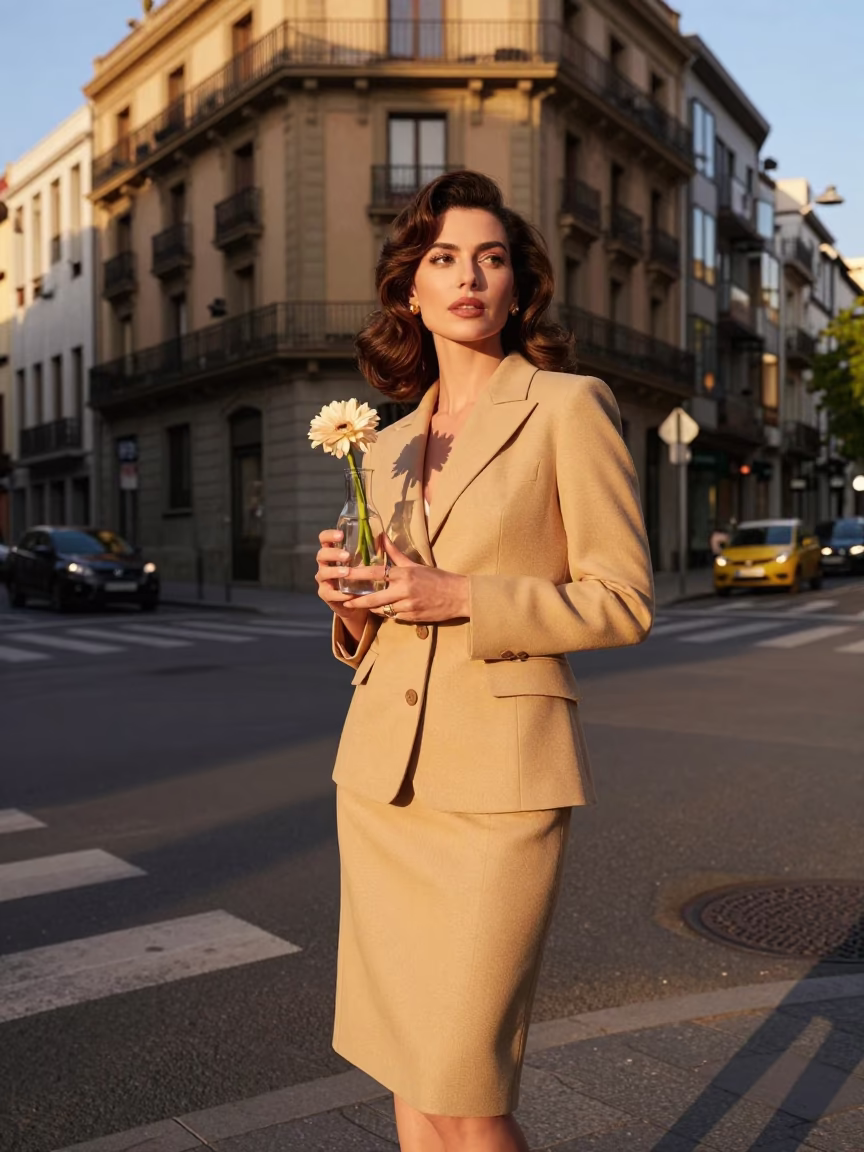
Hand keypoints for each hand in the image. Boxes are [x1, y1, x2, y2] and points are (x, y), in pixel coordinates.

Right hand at [314, 529, 368, 623]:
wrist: (355, 602)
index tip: (341, 535)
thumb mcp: (364, 562)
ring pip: (322, 573)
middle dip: (333, 554)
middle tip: (347, 556)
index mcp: (333, 552)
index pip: (324, 539)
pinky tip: (349, 594)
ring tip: (347, 572)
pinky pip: (329, 593)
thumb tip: (382, 536)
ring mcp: (323, 580)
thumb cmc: (360, 577)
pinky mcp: (325, 594)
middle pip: (321, 554)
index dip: (329, 535)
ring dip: (334, 572)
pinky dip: (340, 594)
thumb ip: (369, 551)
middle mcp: (325, 564)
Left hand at [342, 535, 469, 622]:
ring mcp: (408, 607)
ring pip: (382, 610)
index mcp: (404, 574)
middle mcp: (404, 591)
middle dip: (357, 601)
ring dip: (372, 608)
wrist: (459, 596)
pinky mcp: (412, 619)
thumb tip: (380, 536)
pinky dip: (388, 613)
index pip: (375, 573)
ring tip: (361, 605)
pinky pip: (394, 617)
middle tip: (345, 601)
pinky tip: (384, 610)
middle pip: (373, 599)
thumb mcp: (415, 564)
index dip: (358, 574)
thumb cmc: (437, 577)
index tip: (345, 574)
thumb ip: (395, 553)